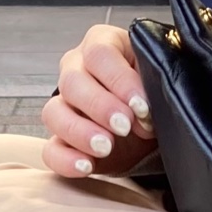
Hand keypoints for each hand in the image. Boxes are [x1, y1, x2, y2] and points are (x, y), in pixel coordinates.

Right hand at [41, 23, 154, 179]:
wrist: (153, 123)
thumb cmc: (155, 93)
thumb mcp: (160, 81)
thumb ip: (154, 87)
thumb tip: (144, 112)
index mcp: (102, 45)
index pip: (100, 54)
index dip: (119, 80)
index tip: (141, 105)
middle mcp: (77, 70)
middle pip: (72, 81)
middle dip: (100, 106)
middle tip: (124, 126)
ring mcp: (64, 105)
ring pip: (54, 113)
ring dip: (79, 131)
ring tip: (106, 147)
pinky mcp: (62, 139)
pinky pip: (50, 150)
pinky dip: (65, 160)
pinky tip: (86, 166)